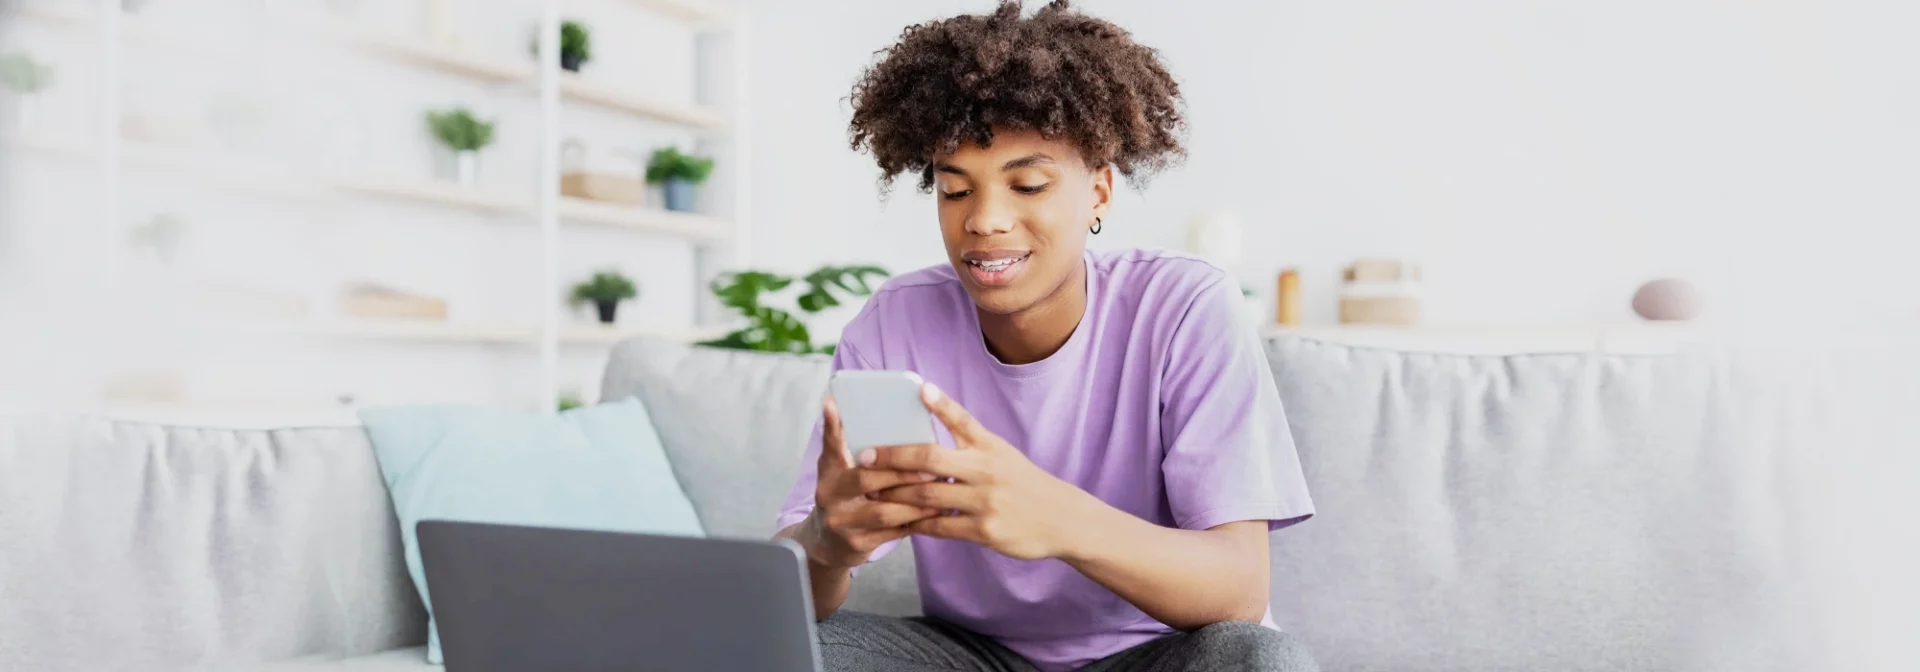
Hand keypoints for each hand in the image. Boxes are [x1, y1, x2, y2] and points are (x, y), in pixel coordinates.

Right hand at [800, 398, 943, 570]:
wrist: (827, 544)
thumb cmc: (844, 497)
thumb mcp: (840, 471)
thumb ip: (848, 446)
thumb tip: (851, 404)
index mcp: (828, 470)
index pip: (831, 444)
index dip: (832, 425)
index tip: (834, 403)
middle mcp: (828, 494)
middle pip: (866, 479)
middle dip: (901, 473)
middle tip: (932, 468)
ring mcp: (841, 521)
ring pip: (883, 510)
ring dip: (916, 500)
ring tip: (940, 490)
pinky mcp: (856, 544)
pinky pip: (892, 532)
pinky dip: (915, 521)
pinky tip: (934, 513)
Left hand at [864, 384, 1095, 560]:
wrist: (1061, 520)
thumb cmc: (1023, 483)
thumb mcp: (1001, 452)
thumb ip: (967, 434)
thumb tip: (930, 402)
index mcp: (990, 447)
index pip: (962, 419)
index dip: (940, 404)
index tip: (918, 390)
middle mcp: (987, 470)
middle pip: (931, 458)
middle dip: (893, 458)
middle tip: (864, 458)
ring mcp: (985, 502)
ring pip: (928, 495)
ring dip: (895, 494)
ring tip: (870, 492)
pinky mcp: (984, 531)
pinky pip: (940, 526)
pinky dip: (916, 524)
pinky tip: (898, 521)